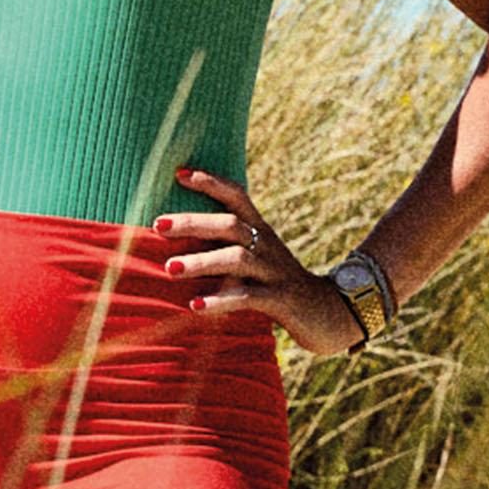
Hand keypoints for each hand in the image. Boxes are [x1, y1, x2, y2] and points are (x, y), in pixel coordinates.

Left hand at [156, 166, 365, 356]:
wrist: (331, 314)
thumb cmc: (279, 284)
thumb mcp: (256, 259)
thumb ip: (226, 248)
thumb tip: (177, 240)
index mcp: (260, 231)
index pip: (237, 196)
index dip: (210, 182)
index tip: (178, 174)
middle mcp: (266, 245)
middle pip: (230, 224)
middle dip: (193, 222)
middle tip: (157, 225)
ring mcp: (274, 272)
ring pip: (237, 258)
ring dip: (201, 262)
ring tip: (170, 269)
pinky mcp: (281, 300)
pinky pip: (248, 297)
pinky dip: (220, 300)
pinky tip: (195, 305)